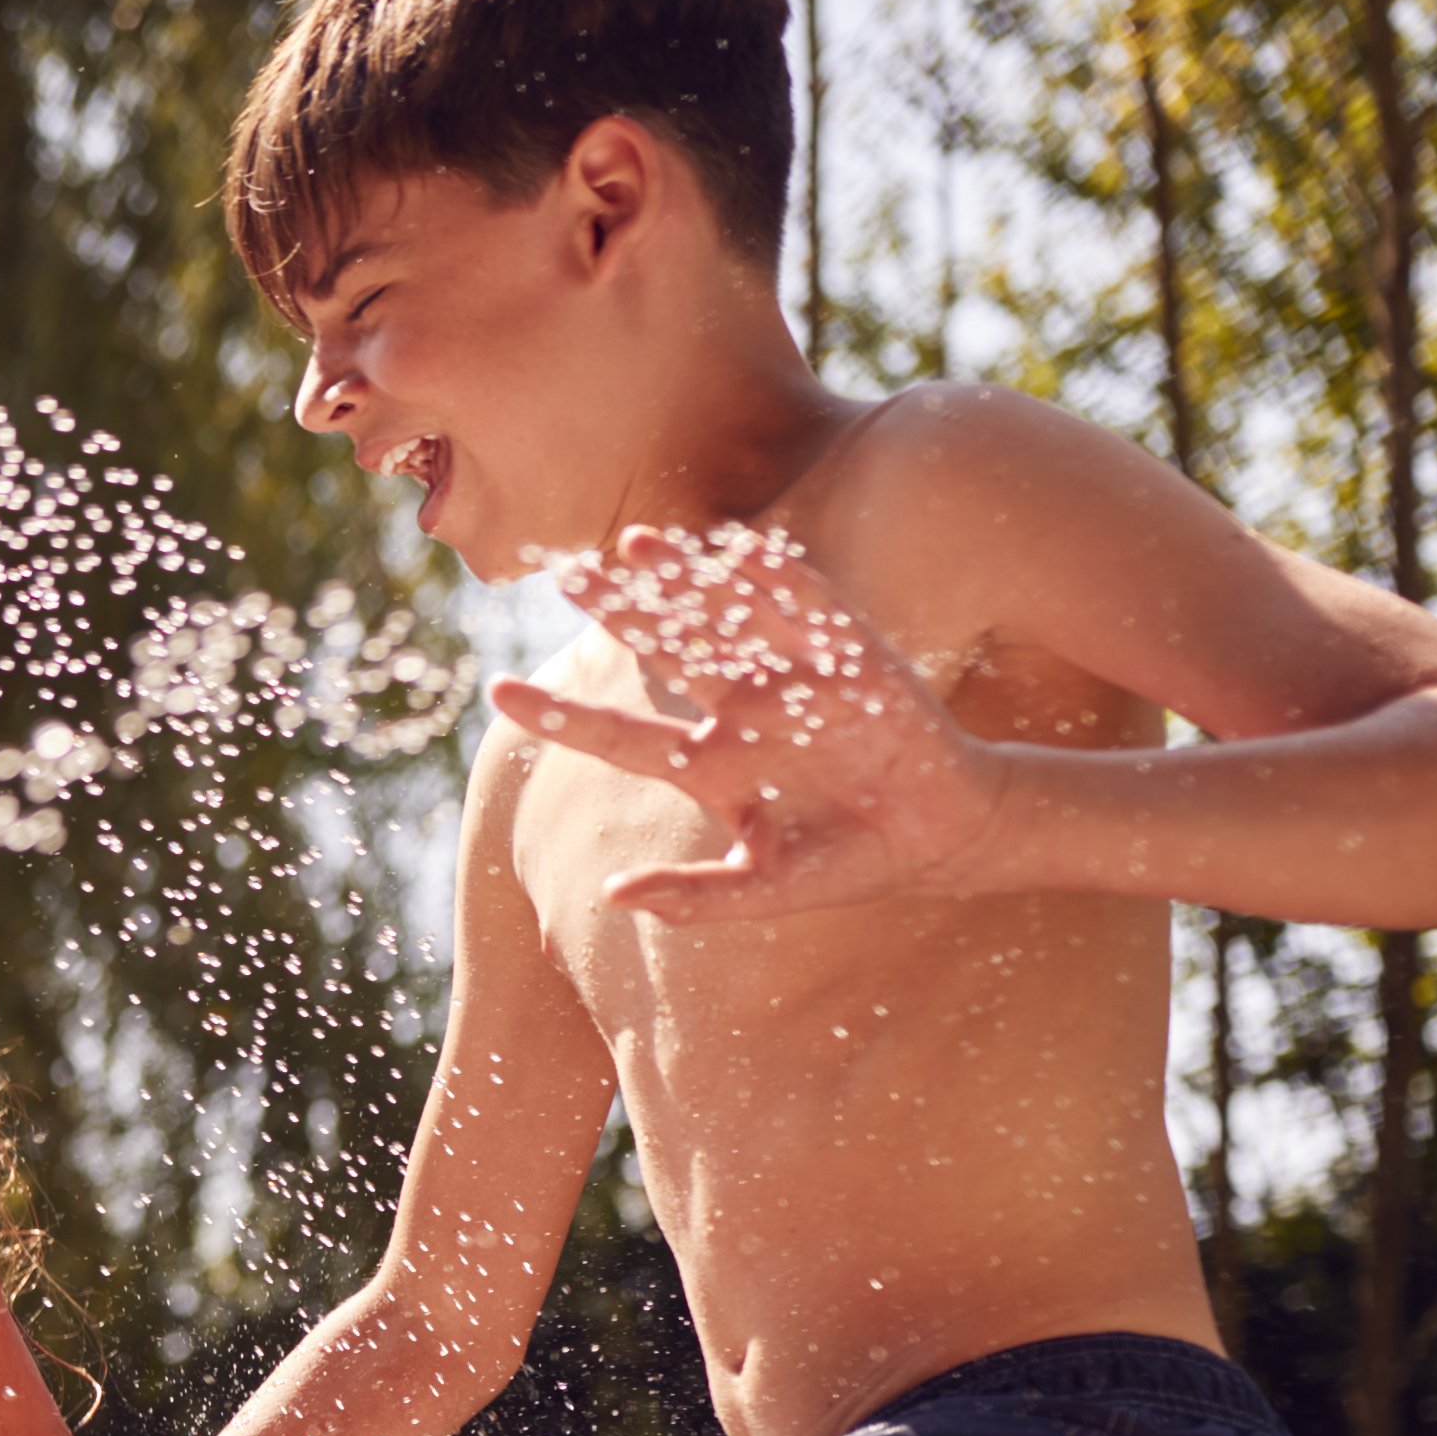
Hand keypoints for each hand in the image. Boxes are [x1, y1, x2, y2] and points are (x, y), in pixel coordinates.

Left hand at [494, 524, 1015, 921]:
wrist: (937, 836)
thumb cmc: (843, 864)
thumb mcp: (764, 889)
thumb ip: (693, 896)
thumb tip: (610, 896)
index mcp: (708, 764)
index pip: (618, 734)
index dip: (561, 714)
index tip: (499, 691)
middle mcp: (740, 710)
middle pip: (664, 652)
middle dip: (619, 611)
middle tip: (567, 571)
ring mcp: (793, 679)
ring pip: (726, 617)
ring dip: (685, 578)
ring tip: (637, 539)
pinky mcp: (851, 658)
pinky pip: (809, 609)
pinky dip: (778, 579)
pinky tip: (738, 547)